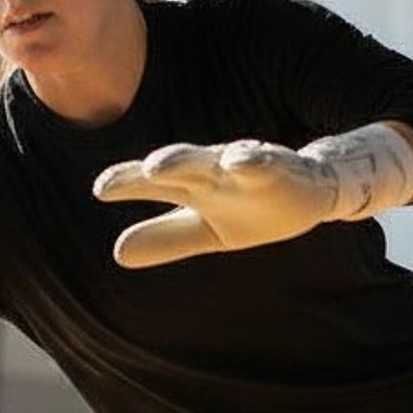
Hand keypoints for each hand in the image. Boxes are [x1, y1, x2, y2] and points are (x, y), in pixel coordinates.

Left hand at [95, 123, 412, 268]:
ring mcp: (248, 168)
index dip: (127, 182)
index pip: (155, 182)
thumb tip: (117, 254)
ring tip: (162, 164)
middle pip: (181, 165)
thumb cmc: (252, 209)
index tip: (100, 187)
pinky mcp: (284, 168)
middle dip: (159, 166)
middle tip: (136, 171)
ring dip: (189, 159)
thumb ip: (165, 239)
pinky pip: (266, 161)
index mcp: (195, 185)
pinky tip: (237, 160)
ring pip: (216, 159)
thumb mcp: (207, 230)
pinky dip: (251, 159)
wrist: (312, 193)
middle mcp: (215, 171)